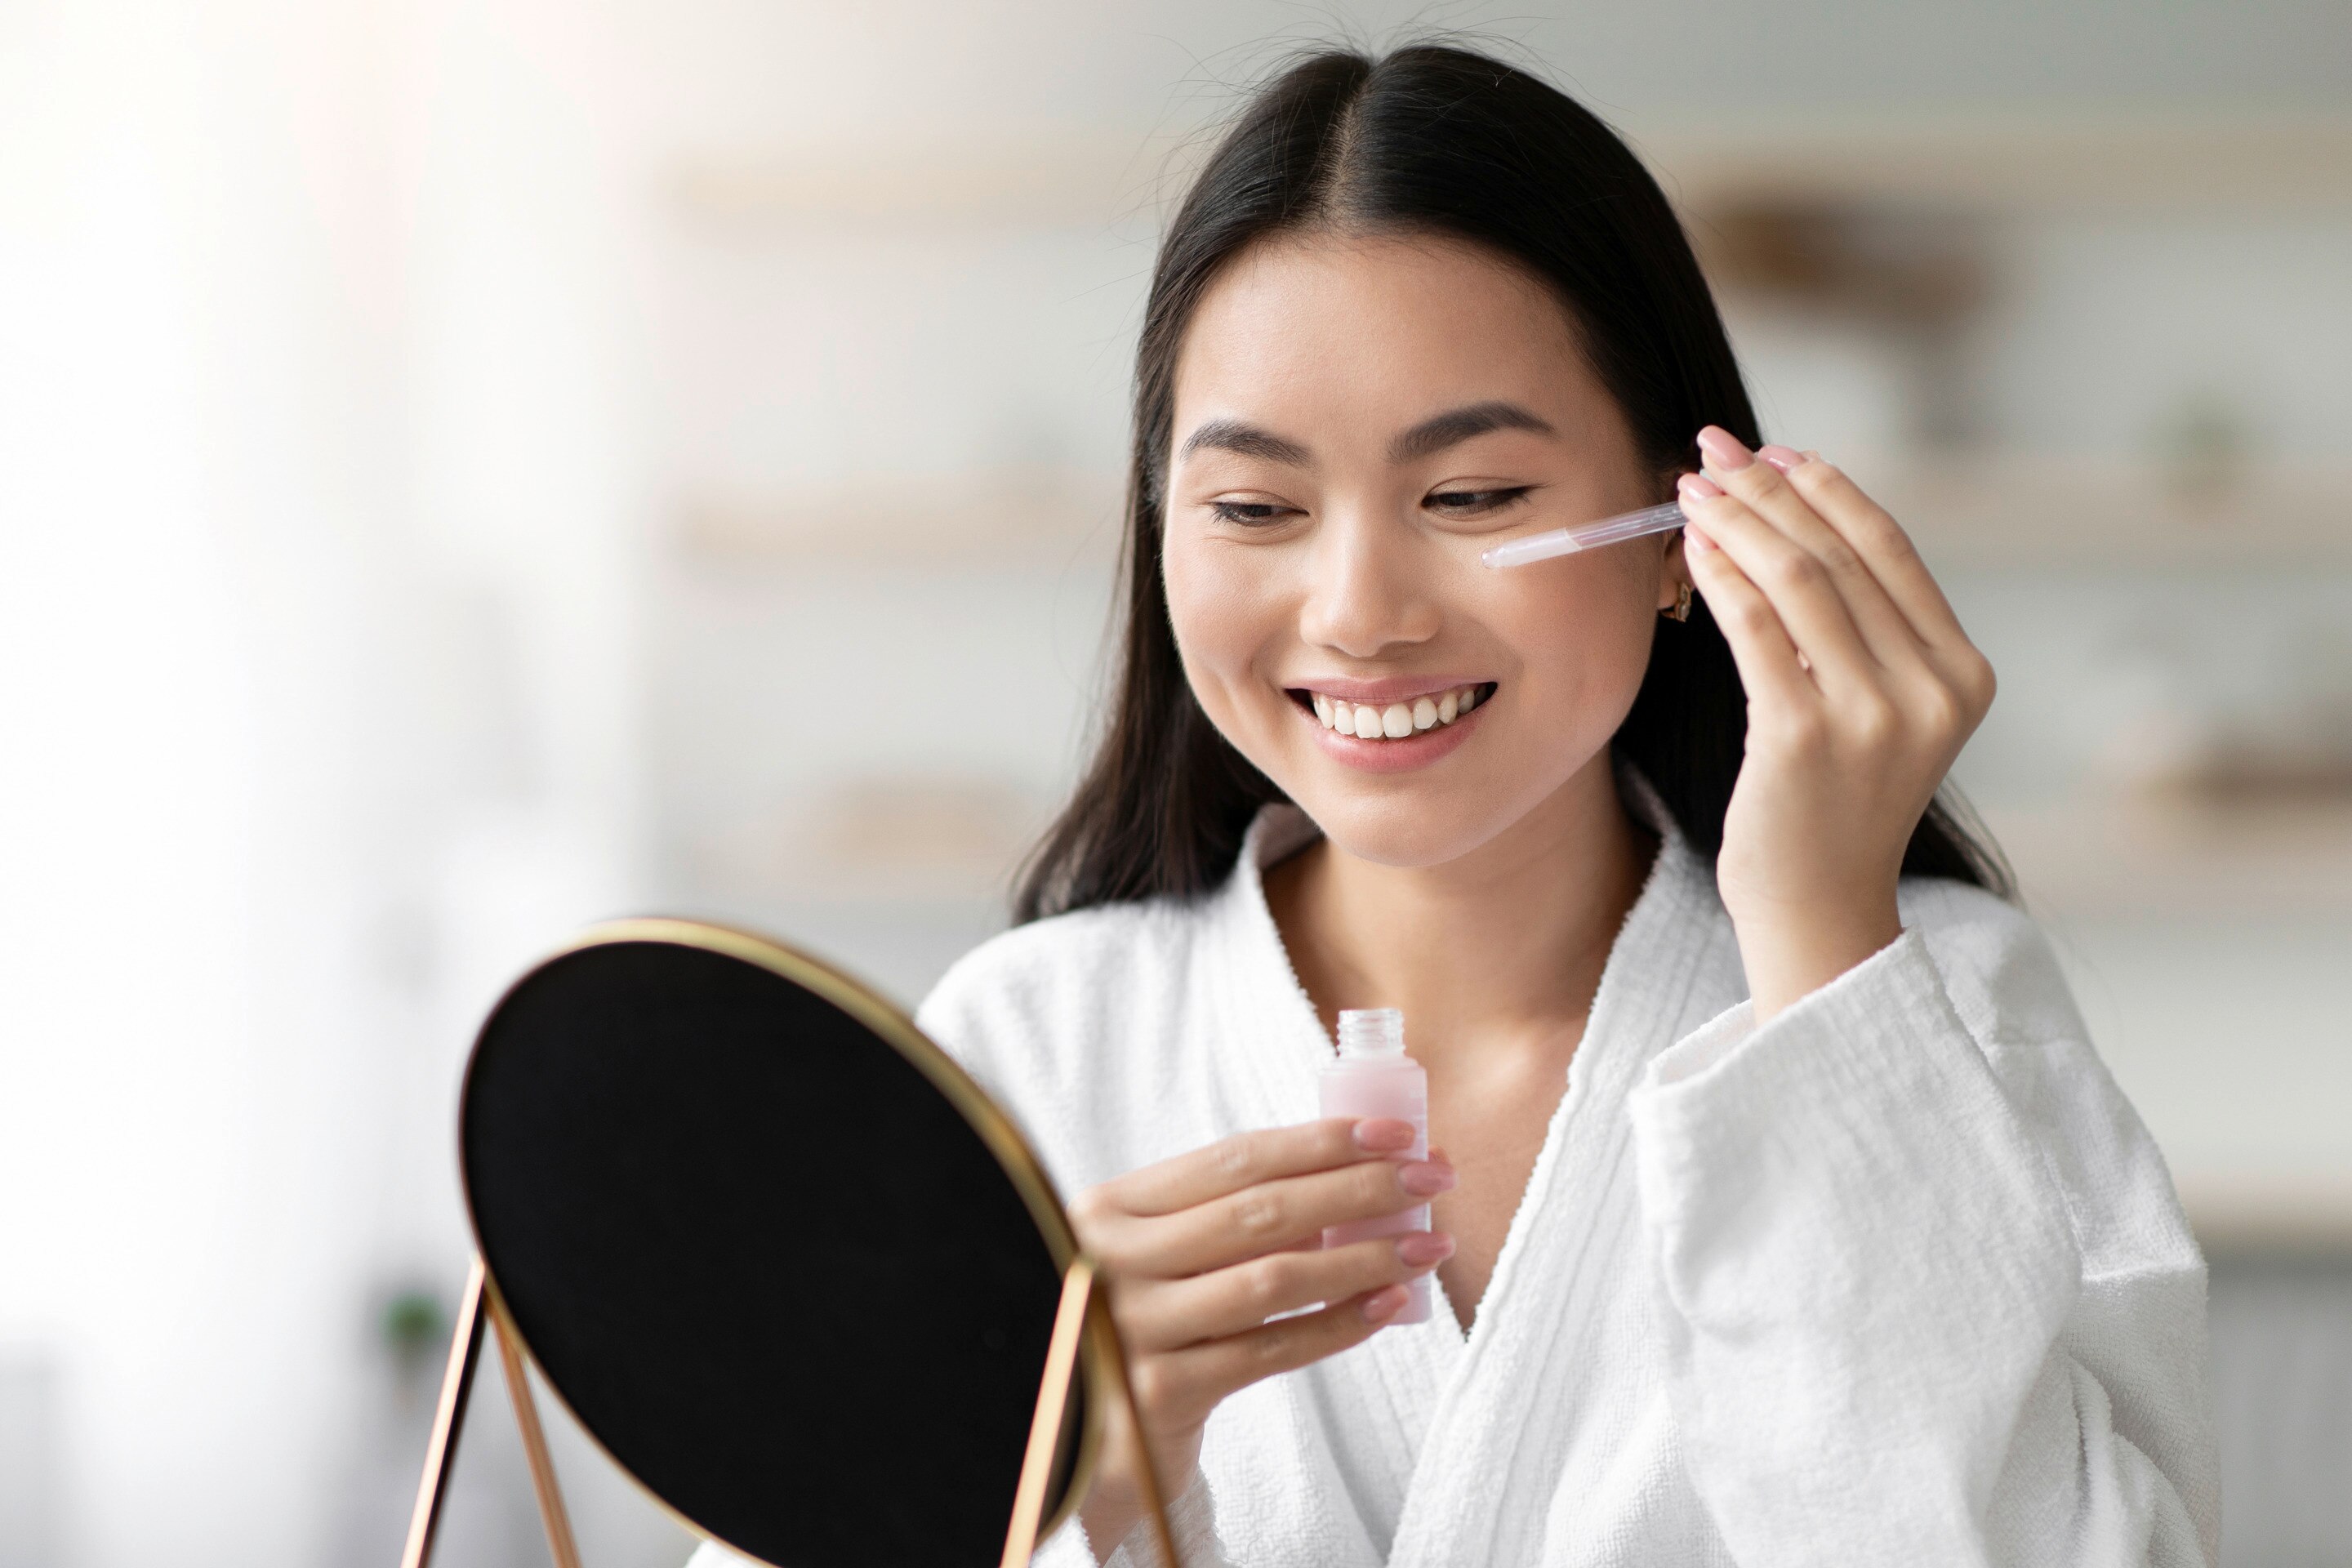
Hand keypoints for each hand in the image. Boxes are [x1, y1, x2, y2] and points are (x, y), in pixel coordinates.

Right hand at [1067, 1118, 1454, 1549]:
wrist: (1083, 1437)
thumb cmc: (1142, 1326)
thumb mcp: (1159, 1256)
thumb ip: (1229, 1218)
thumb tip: (1359, 1177)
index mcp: (1113, 1207)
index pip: (1234, 1158)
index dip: (1321, 1141)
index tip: (1397, 1133)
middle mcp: (1113, 1259)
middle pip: (1260, 1211)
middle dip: (1359, 1188)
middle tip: (1433, 1178)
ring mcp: (1133, 1328)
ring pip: (1272, 1279)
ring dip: (1362, 1256)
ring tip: (1427, 1246)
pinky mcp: (1160, 1394)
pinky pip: (1269, 1351)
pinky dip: (1335, 1325)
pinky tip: (1385, 1306)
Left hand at [1675, 427, 1995, 1020]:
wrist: (1819, 911)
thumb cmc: (1831, 807)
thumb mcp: (1877, 711)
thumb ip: (1861, 631)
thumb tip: (1793, 516)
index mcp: (1963, 674)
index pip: (1891, 549)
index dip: (1827, 488)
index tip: (1773, 450)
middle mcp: (1931, 691)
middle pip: (1839, 553)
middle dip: (1769, 489)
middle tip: (1715, 450)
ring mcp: (1873, 715)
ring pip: (1798, 579)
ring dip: (1737, 520)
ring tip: (1691, 487)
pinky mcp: (1804, 737)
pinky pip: (1756, 627)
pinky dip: (1719, 575)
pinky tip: (1690, 547)